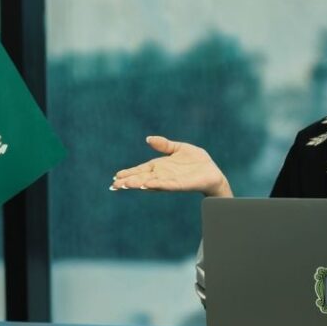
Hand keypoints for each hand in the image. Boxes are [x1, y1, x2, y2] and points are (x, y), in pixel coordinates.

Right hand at [110, 135, 231, 196]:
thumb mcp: (178, 148)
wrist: (212, 172)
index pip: (140, 170)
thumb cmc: (196, 161)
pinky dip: (156, 185)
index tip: (115, 177)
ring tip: (126, 185)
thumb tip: (148, 139)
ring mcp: (170, 180)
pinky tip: (146, 185)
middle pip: (141, 178)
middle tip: (114, 185)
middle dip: (128, 182)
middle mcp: (161, 175)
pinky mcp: (180, 184)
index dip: (128, 173)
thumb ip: (164, 145)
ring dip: (138, 184)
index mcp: (159, 166)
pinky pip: (166, 184)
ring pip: (150, 182)